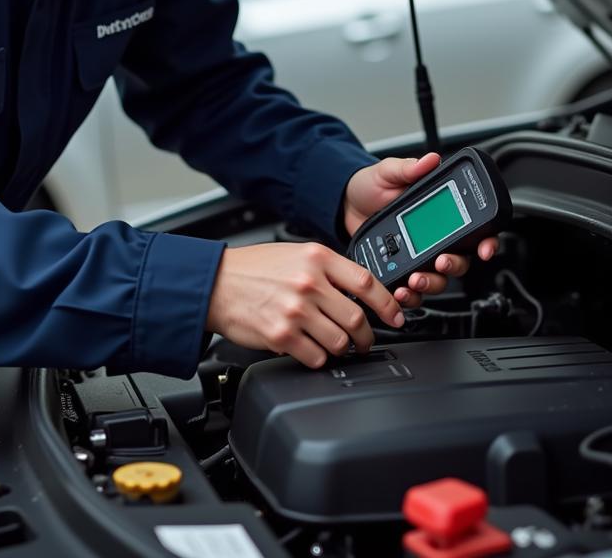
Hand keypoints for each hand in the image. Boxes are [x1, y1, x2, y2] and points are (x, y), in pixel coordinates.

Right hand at [206, 241, 405, 368]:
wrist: (215, 283)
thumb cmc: (253, 268)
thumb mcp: (295, 253)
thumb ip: (327, 269)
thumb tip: (358, 291)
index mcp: (317, 258)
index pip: (366, 282)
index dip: (388, 304)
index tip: (396, 316)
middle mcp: (309, 283)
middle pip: (357, 318)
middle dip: (367, 335)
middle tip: (365, 340)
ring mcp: (295, 310)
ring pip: (340, 341)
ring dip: (342, 348)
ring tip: (336, 345)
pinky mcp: (281, 335)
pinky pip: (316, 357)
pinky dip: (319, 358)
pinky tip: (311, 349)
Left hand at [343, 153, 498, 308]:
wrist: (344, 203)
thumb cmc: (371, 185)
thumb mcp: (389, 172)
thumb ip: (409, 168)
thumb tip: (430, 160)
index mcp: (440, 214)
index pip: (474, 230)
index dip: (487, 241)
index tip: (484, 249)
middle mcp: (436, 238)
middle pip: (460, 261)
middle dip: (454, 266)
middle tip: (440, 262)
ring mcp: (419, 257)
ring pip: (438, 280)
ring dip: (431, 284)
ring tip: (415, 280)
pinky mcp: (401, 271)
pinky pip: (413, 292)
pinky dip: (410, 296)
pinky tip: (400, 291)